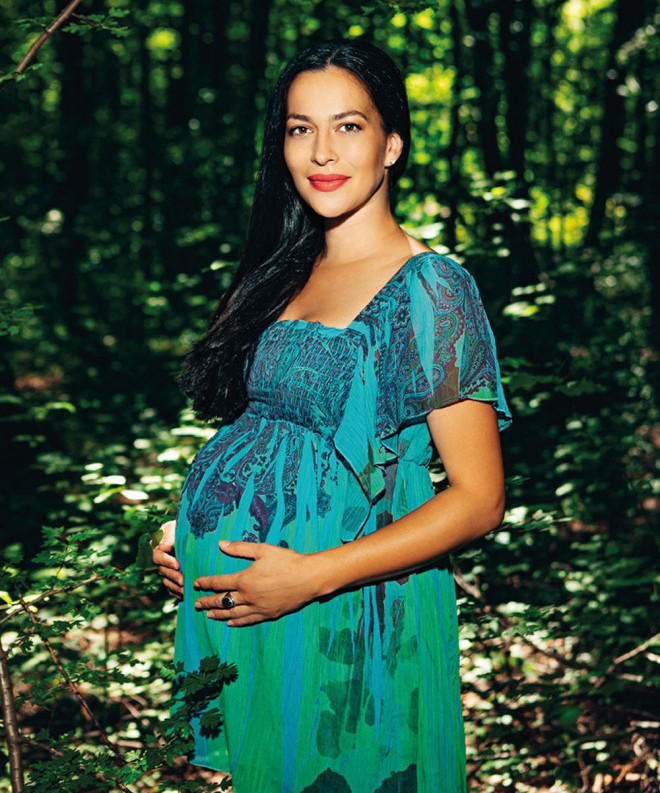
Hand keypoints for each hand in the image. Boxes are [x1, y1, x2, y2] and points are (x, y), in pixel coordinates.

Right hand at [152, 520, 182, 599]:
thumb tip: (164, 547)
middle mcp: (159, 560)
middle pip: (162, 571)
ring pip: (166, 581)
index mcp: (157, 546)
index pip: (157, 556)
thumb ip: (171, 536)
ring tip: (186, 590)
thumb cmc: (183, 528)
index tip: (177, 564)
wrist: (190, 533)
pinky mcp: (172, 578)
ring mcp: (165, 570)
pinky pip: (171, 588)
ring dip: (175, 587)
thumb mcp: (176, 528)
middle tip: (183, 581)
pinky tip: (186, 595)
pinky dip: (177, 593)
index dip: (166, 561)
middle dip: (173, 576)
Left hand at [193, 541, 321, 626]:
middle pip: (222, 600)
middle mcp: (249, 596)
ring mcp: (259, 607)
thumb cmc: (287, 561)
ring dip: (219, 614)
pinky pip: (248, 620)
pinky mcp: (269, 614)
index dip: (205, 583)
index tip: (195, 584)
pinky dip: (237, 622)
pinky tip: (230, 622)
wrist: (309, 578)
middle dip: (207, 601)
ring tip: (209, 614)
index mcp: (245, 579)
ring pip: (233, 613)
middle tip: (196, 603)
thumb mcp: (263, 550)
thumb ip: (240, 548)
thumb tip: (221, 544)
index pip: (219, 582)